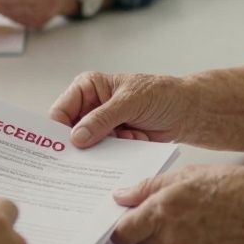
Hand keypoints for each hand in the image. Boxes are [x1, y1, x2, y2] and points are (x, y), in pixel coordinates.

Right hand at [49, 71, 193, 147]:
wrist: (185, 111)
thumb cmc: (160, 94)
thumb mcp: (130, 102)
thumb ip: (103, 118)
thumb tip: (76, 137)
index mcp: (87, 88)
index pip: (61, 111)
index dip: (58, 131)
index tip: (63, 149)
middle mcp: (90, 107)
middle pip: (70, 133)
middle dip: (83, 145)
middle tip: (93, 153)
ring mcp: (101, 126)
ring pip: (87, 147)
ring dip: (107, 148)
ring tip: (129, 137)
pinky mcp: (113, 142)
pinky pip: (104, 156)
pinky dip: (119, 153)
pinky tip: (137, 139)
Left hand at [111, 165, 243, 243]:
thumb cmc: (236, 188)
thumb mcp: (188, 173)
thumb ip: (150, 186)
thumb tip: (123, 195)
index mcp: (164, 208)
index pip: (123, 231)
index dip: (119, 226)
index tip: (122, 219)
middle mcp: (171, 235)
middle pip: (140, 240)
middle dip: (145, 226)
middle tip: (166, 208)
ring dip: (165, 235)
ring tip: (191, 214)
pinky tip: (202, 227)